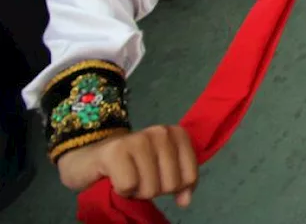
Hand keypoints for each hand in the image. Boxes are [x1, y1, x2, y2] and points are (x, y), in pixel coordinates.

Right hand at [57, 125, 197, 207]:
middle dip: (154, 189)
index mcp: (176, 134)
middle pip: (171, 184)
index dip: (176, 187)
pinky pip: (129, 186)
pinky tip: (114, 179)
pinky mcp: (115, 151)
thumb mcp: (161, 171)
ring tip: (127, 178)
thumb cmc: (129, 166)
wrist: (87, 159)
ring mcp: (138, 139)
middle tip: (139, 179)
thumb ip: (179, 182)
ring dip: (137, 191)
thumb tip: (185, 201)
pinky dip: (121, 190)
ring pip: (151, 187)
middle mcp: (160, 132)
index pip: (190, 176)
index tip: (159, 179)